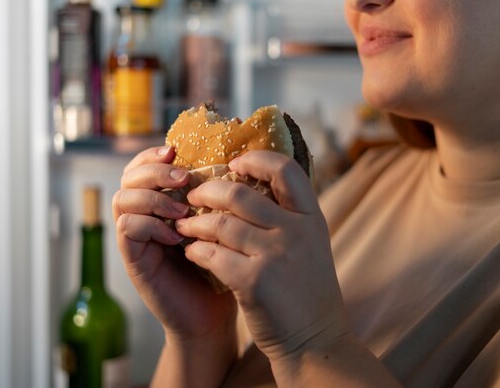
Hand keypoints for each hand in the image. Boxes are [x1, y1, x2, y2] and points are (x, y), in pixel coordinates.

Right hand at [113, 146, 236, 340]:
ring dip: (153, 198)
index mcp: (162, 199)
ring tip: (183, 212)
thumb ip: (216, 194)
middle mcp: (144, 213)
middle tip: (183, 178)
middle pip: (129, 176)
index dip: (155, 154)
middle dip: (155, 171)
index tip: (176, 151)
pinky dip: (150, 226)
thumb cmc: (222, 263)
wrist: (213, 313)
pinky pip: (127, 228)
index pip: (144, 164)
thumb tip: (233, 159)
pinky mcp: (134, 258)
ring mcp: (136, 236)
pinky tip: (176, 237)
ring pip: (122, 199)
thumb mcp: (222, 221)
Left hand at [175, 150, 348, 360]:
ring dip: (194, 223)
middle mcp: (296, 231)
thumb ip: (289, 216)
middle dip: (208, 191)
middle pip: (240, 193)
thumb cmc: (307, 290)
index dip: (256, 160)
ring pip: (219, 223)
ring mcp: (275, 255)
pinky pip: (211, 254)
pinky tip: (193, 252)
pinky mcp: (253, 281)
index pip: (285, 169)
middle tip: (192, 196)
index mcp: (311, 217)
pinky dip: (196, 250)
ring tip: (184, 226)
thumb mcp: (311, 244)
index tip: (234, 165)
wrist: (315, 340)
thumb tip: (252, 184)